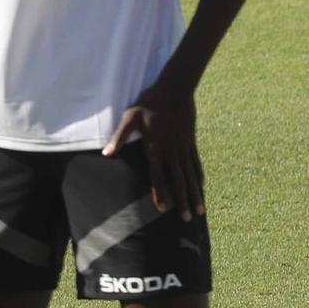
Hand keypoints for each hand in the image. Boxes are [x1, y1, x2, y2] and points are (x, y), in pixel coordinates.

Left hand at [104, 82, 203, 220]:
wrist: (175, 88)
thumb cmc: (149, 102)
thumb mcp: (130, 118)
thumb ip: (119, 137)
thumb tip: (106, 153)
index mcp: (155, 147)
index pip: (158, 176)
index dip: (160, 193)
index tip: (164, 210)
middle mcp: (171, 151)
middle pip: (178, 181)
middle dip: (183, 201)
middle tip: (188, 219)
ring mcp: (183, 146)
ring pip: (190, 175)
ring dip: (195, 194)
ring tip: (200, 210)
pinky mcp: (190, 140)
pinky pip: (195, 161)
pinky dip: (199, 174)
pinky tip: (202, 185)